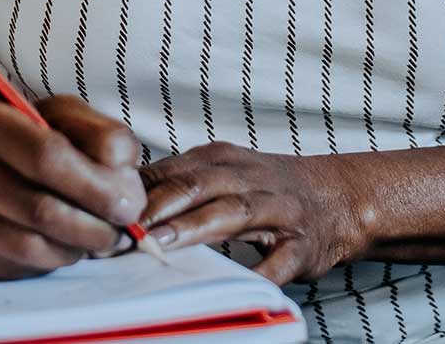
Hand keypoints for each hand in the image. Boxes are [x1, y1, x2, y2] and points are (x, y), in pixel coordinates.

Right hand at [0, 96, 147, 279]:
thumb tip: (123, 183)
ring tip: (91, 241)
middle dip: (92, 227)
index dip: (95, 186)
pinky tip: (57, 247)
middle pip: (37, 208)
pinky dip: (45, 263)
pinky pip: (8, 267)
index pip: (46, 155)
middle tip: (117, 233)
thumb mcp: (61, 119)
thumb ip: (102, 136)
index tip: (128, 205)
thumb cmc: (21, 141)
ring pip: (25, 246)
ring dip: (72, 250)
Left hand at [139, 143, 364, 285]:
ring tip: (161, 244)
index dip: (139, 189)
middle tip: (125, 228)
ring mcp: (278, 211)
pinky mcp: (301, 245)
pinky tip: (236, 283)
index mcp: (224, 160)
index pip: (174, 169)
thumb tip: (117, 198)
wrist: (339, 198)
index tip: (105, 209)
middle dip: (160, 206)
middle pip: (199, 185)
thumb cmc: (266, 189)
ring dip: (195, 228)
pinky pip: (278, 261)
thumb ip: (177, 182)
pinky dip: (258, 271)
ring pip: (233, 213)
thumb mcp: (222, 173)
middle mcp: (250, 178)